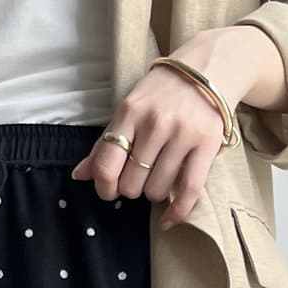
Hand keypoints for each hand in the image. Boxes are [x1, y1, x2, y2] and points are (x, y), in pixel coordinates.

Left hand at [69, 24, 286, 227]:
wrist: (208, 67)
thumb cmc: (162, 94)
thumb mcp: (129, 109)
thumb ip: (104, 143)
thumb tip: (79, 176)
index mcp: (130, 112)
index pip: (106, 165)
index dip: (104, 187)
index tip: (108, 190)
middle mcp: (155, 122)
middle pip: (131, 183)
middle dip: (131, 188)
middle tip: (139, 176)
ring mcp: (182, 134)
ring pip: (156, 190)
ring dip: (154, 193)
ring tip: (159, 176)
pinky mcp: (206, 145)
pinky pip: (188, 191)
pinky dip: (176, 212)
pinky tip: (167, 220)